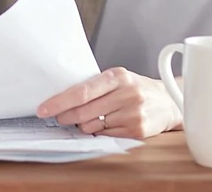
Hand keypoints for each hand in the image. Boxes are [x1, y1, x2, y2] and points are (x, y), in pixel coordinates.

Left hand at [35, 67, 182, 138]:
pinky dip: (99, 132)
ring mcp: (133, 113)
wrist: (167, 102)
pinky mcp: (137, 130)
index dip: (59, 101)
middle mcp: (127, 93)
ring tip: (91, 117)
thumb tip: (61, 97)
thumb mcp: (117, 78)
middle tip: (60, 117)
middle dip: (66, 116)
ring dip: (84, 125)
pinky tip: (105, 124)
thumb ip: (94, 85)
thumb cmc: (135, 88)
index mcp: (118, 76)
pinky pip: (105, 135)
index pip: (82, 91)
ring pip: (92, 126)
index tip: (44, 109)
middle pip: (84, 111)